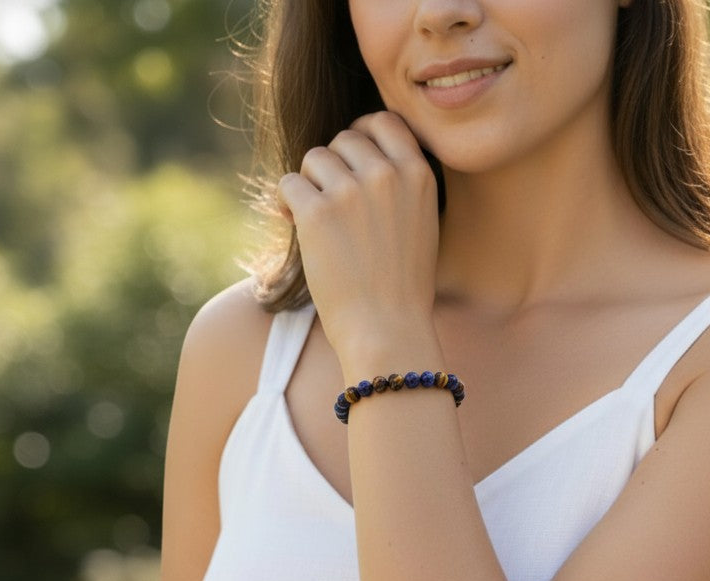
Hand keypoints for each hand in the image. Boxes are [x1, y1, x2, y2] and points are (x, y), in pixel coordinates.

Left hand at [277, 111, 439, 356]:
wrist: (387, 330)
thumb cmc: (403, 288)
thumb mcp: (421, 225)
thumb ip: (400, 185)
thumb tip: (358, 152)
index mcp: (418, 175)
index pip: (384, 122)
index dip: (363, 134)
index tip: (352, 158)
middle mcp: (386, 174)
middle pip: (344, 138)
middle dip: (333, 166)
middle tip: (332, 203)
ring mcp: (350, 191)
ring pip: (314, 158)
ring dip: (310, 185)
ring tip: (318, 221)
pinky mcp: (316, 212)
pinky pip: (289, 184)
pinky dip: (287, 205)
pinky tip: (296, 226)